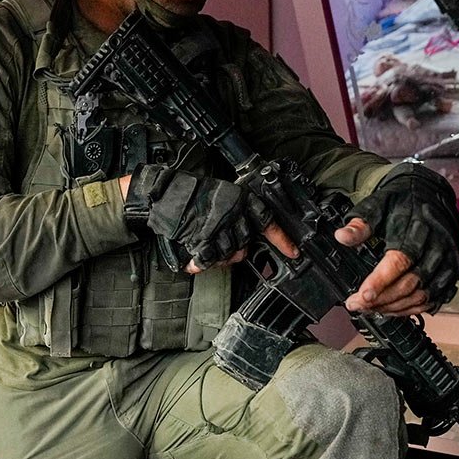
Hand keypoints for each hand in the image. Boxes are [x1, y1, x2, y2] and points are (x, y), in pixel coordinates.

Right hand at [123, 164, 272, 272]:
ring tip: (204, 250)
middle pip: (244, 244)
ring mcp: (219, 226)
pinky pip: (208, 259)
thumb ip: (238, 214)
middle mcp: (233, 213)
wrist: (164, 194)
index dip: (282, 239)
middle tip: (220, 246)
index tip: (293, 252)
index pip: (268, 222)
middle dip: (234, 250)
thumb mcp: (223, 196)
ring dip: (216, 258)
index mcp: (242, 200)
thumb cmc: (191, 194)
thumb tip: (246, 239)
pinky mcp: (202, 238)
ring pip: (228, 255)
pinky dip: (199, 264)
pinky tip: (193, 262)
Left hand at [338, 163, 458, 314]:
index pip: (399, 261)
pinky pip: (433, 300)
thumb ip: (360, 224)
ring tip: (370, 309)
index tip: (362, 296)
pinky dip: (411, 309)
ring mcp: (446, 263)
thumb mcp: (377, 206)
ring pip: (421, 296)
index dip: (380, 281)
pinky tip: (392, 309)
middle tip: (357, 304)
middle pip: (409, 283)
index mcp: (417, 230)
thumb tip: (342, 236)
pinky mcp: (450, 274)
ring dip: (394, 307)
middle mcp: (436, 248)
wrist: (430, 195)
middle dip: (381, 299)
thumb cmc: (402, 202)